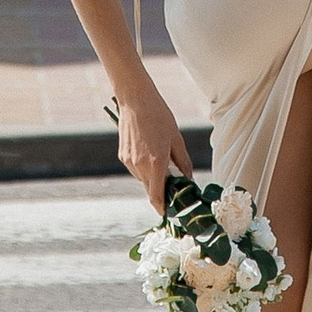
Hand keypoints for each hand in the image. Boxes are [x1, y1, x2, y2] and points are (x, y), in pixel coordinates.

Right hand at [113, 82, 193, 208]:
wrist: (135, 99)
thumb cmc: (159, 116)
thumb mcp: (176, 138)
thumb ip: (183, 162)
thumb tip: (188, 179)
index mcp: (156, 162)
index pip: (156, 196)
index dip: (162, 208)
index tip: (168, 212)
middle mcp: (140, 165)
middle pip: (150, 189)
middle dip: (161, 190)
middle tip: (173, 182)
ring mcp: (129, 161)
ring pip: (142, 179)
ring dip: (152, 177)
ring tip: (160, 158)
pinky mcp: (123, 155)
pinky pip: (135, 169)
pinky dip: (143, 167)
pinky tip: (148, 150)